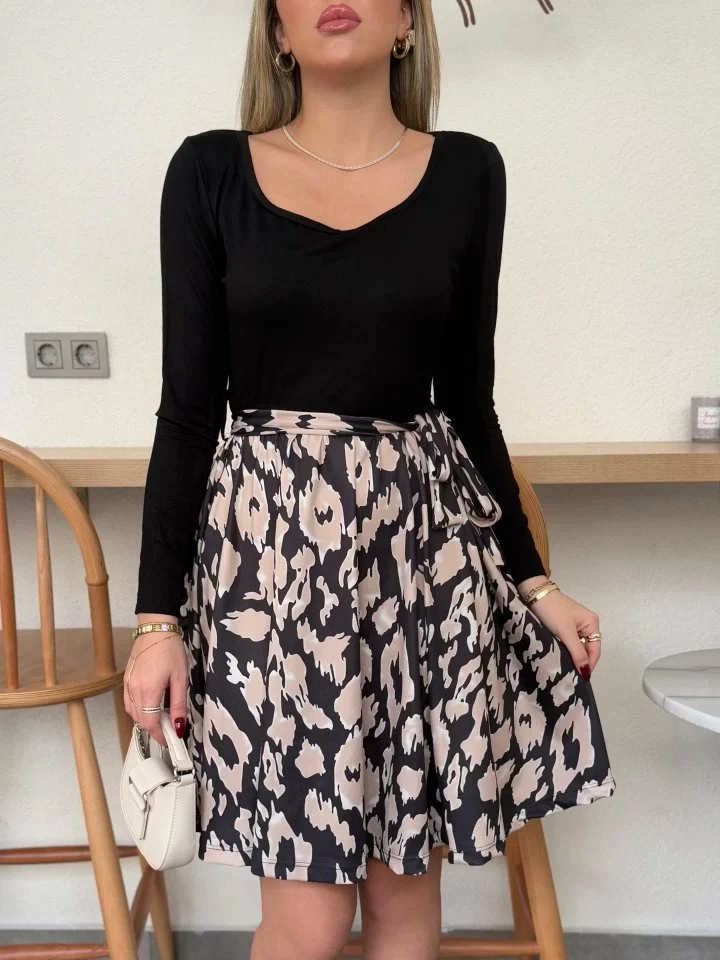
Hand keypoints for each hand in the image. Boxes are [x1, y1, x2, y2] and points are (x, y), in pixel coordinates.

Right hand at [123, 627, 187, 747]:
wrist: (155, 628)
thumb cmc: (170, 649)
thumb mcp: (181, 677)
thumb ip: (179, 704)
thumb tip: (178, 726)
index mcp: (148, 691)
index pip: (150, 724)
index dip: (159, 736)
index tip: (170, 740)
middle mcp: (134, 690)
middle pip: (140, 721)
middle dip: (154, 729)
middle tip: (169, 730)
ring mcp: (128, 685)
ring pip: (133, 713)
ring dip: (145, 720)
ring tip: (161, 718)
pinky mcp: (126, 680)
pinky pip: (129, 703)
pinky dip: (138, 710)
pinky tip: (150, 706)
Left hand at [517, 576, 600, 679]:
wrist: (534, 593)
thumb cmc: (552, 611)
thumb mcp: (565, 633)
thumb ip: (577, 652)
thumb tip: (586, 672)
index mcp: (592, 624)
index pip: (595, 650)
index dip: (589, 665)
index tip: (580, 679)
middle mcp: (586, 625)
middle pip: (586, 649)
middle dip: (579, 662)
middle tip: (570, 676)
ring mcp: (575, 625)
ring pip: (576, 647)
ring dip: (571, 656)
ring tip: (564, 670)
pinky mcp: (564, 626)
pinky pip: (568, 642)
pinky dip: (564, 649)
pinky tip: (558, 657)